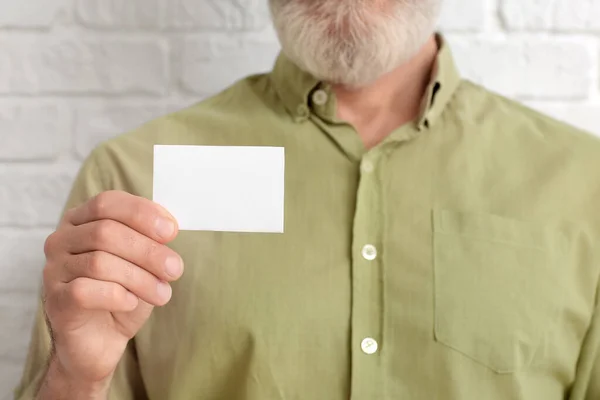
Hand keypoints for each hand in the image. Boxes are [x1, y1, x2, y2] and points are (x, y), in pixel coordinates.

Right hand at [42, 191, 182, 386]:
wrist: (101, 340)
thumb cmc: (123, 293)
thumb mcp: (143, 262)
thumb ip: (151, 240)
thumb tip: (168, 226)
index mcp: (82, 220)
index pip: (108, 203)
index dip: (141, 213)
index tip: (172, 231)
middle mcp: (61, 240)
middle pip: (106, 233)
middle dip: (148, 251)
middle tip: (175, 269)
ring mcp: (53, 270)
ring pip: (99, 263)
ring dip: (140, 278)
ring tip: (162, 293)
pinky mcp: (55, 300)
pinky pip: (85, 291)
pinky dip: (116, 296)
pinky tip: (131, 302)